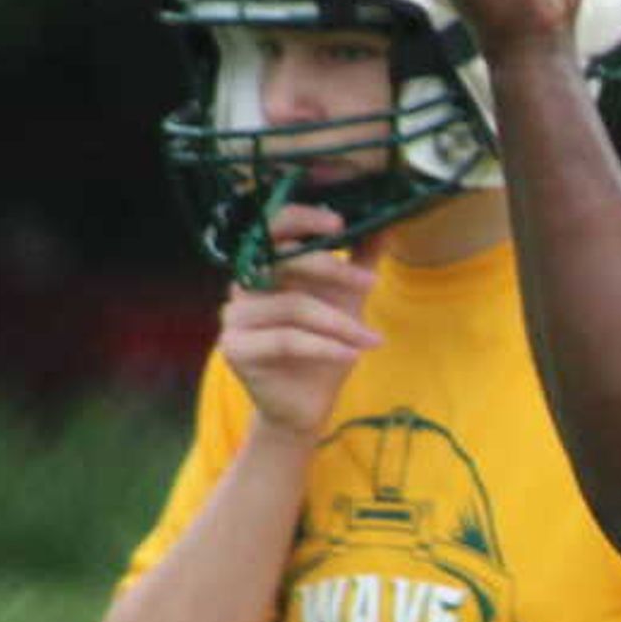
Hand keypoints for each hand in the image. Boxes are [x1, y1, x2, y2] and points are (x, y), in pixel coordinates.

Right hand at [215, 204, 383, 435]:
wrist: (306, 403)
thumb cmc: (324, 346)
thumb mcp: (349, 299)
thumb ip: (361, 260)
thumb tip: (386, 223)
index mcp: (265, 266)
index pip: (273, 227)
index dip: (302, 218)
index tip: (339, 222)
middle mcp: (243, 286)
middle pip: (283, 262)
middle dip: (333, 270)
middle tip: (371, 284)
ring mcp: (234, 316)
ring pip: (293, 306)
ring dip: (340, 323)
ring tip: (371, 338)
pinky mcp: (235, 348)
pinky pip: (286, 340)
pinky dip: (326, 347)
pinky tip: (353, 355)